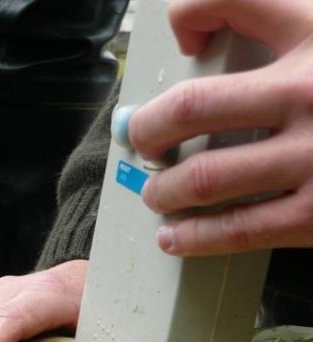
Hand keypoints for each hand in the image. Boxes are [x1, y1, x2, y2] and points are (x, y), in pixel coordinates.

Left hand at [129, 0, 312, 255]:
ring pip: (207, 177)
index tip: (183, 41)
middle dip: (151, 130)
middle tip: (141, 140)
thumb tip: (198, 35)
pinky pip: (241, 230)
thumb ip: (282, 17)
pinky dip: (195, 237)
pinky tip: (173, 238)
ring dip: (164, 190)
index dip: (188, 14)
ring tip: (154, 194)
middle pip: (195, 107)